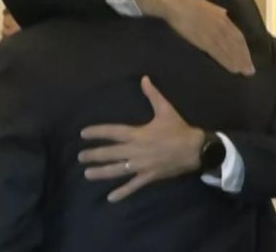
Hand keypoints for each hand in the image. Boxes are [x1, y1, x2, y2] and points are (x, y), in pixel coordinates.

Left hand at [78, 76, 204, 201]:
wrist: (195, 150)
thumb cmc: (178, 130)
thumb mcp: (165, 109)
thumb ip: (152, 94)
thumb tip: (144, 78)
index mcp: (137, 134)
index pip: (112, 132)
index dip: (96, 132)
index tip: (83, 134)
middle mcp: (135, 151)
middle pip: (110, 153)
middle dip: (94, 155)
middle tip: (80, 157)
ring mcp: (141, 166)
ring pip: (117, 170)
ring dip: (101, 172)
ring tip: (87, 174)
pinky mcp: (148, 176)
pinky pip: (133, 185)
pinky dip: (122, 192)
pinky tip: (111, 198)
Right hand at [134, 0, 254, 75]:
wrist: (175, 3)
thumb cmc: (188, 3)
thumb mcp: (207, 4)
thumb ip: (217, 11)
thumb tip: (224, 14)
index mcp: (222, 17)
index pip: (237, 36)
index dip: (244, 48)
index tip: (248, 58)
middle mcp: (221, 26)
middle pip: (236, 45)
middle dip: (244, 58)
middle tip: (250, 71)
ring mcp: (213, 33)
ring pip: (229, 50)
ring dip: (237, 62)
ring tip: (243, 72)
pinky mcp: (203, 40)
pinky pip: (218, 53)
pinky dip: (227, 61)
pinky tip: (232, 69)